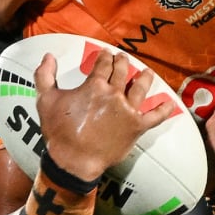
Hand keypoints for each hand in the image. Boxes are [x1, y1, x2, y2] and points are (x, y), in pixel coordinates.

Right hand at [34, 49, 172, 180]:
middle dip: (123, 62)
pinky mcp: (137, 127)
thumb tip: (48, 56)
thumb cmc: (59, 131)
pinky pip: (156, 116)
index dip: (105, 57)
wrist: (73, 160)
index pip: (104, 64)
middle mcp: (114, 95)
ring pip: (141, 88)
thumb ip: (44, 75)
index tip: (106, 54)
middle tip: (123, 59)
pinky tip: (170, 102)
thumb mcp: (45, 100)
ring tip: (146, 72)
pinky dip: (164, 109)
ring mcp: (128, 110)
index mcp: (95, 86)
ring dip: (145, 77)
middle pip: (123, 72)